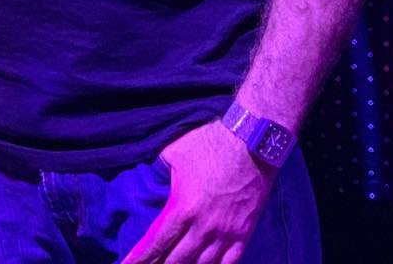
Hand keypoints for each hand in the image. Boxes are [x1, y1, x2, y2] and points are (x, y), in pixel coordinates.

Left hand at [120, 119, 274, 263]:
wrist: (252, 141)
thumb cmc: (211, 143)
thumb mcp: (174, 153)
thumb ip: (159, 172)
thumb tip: (150, 180)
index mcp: (182, 207)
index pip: (156, 242)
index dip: (140, 258)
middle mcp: (203, 227)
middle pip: (176, 261)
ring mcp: (225, 233)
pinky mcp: (244, 233)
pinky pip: (230, 263)